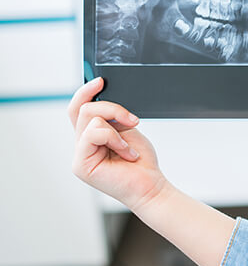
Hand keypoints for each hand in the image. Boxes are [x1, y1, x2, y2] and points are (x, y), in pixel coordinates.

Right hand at [69, 78, 167, 211]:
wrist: (150, 185)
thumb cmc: (140, 161)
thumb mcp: (127, 129)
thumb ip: (112, 116)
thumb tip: (102, 95)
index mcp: (90, 135)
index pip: (77, 108)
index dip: (85, 91)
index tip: (101, 80)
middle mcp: (81, 144)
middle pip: (83, 108)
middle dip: (112, 108)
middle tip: (132, 120)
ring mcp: (78, 155)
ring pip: (90, 118)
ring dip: (117, 127)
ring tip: (130, 145)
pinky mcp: (80, 164)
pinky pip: (94, 134)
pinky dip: (115, 139)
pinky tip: (126, 153)